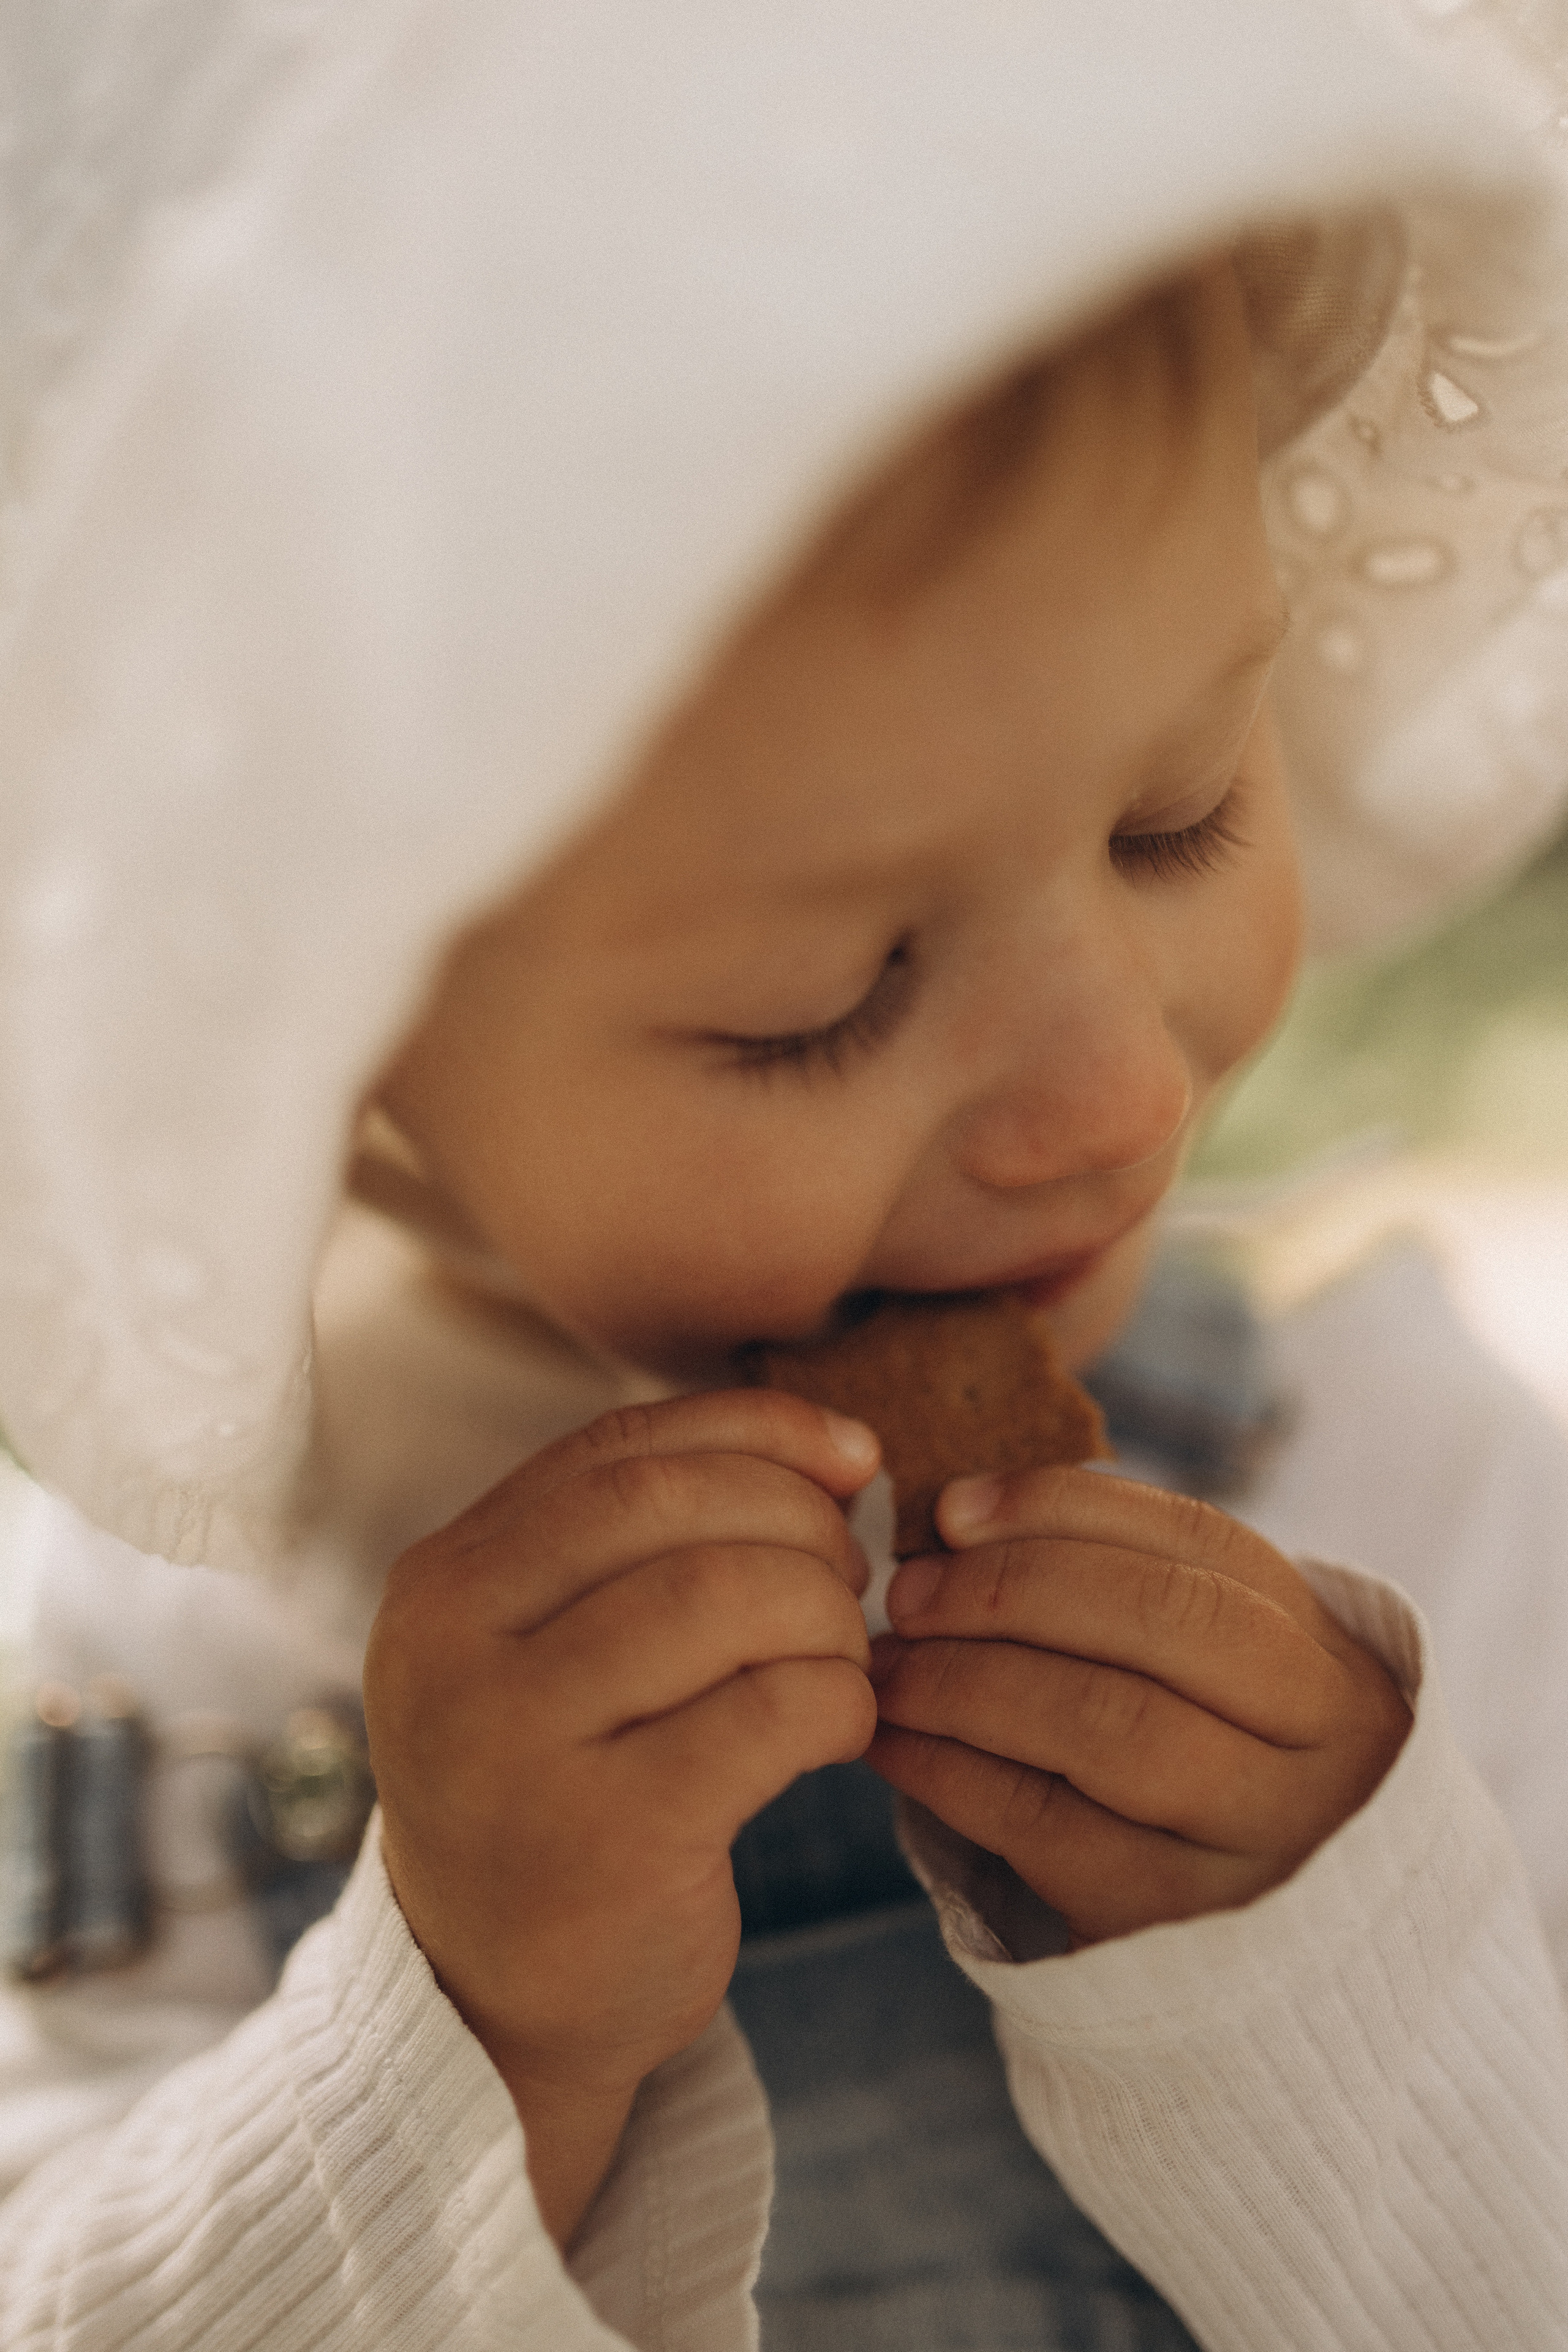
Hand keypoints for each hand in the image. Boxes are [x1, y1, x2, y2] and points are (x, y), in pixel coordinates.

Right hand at [364, 1391, 878, 2242]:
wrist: (495, 2010)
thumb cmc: (559, 1798)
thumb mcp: (550, 1649)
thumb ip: (649, 1541)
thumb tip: (844, 1448)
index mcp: (441, 1581)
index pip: (621, 1447)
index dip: (759, 1432)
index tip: (853, 1457)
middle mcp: (454, 1650)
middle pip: (674, 1505)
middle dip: (801, 1524)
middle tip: (851, 1580)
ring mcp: (520, 1746)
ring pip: (726, 1595)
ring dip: (826, 1614)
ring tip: (842, 1657)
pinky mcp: (607, 1841)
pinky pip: (770, 1712)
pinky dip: (838, 1702)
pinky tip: (841, 1730)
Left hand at [866, 1466, 1410, 1948]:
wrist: (1288, 1961)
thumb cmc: (1212, 1767)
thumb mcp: (1213, 1675)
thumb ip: (1115, 1583)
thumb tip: (957, 1515)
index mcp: (1330, 1656)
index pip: (1200, 1546)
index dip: (1065, 1511)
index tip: (954, 1508)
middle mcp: (1321, 1744)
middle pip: (1165, 1624)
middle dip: (1010, 1591)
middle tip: (907, 1594)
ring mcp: (1261, 1843)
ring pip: (1109, 1726)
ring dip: (968, 1681)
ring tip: (889, 1667)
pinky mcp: (1177, 1926)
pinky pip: (1047, 1829)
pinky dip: (949, 1773)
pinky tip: (895, 1744)